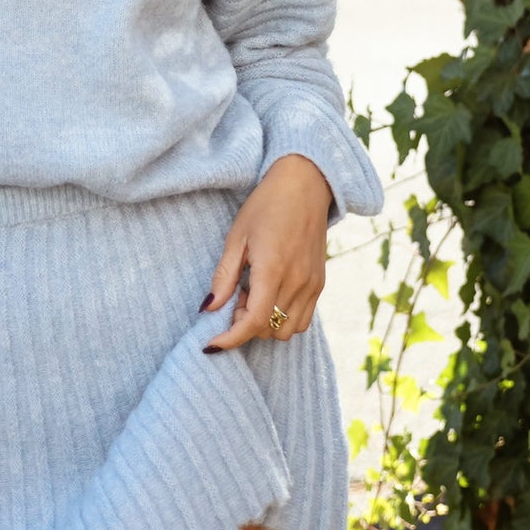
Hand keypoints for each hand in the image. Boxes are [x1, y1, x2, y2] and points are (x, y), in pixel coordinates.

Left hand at [201, 154, 333, 351]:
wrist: (306, 185)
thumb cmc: (266, 205)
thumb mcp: (236, 236)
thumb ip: (224, 276)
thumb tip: (209, 308)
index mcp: (273, 269)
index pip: (253, 322)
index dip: (230, 339)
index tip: (210, 344)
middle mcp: (297, 282)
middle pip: (268, 330)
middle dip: (245, 324)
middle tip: (234, 296)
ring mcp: (312, 285)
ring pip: (287, 331)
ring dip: (265, 324)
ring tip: (252, 294)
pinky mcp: (320, 283)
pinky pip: (302, 319)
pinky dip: (282, 318)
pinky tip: (270, 294)